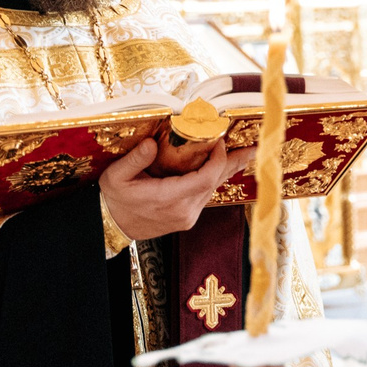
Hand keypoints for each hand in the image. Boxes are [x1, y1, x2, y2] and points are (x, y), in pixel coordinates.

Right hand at [99, 136, 258, 241]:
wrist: (111, 226)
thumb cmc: (113, 200)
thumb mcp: (116, 177)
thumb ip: (135, 160)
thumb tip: (152, 143)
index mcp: (168, 200)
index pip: (205, 178)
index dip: (218, 158)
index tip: (220, 140)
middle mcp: (184, 211)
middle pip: (216, 182)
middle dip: (235, 162)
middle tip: (256, 148)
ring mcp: (187, 217)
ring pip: (213, 189)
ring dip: (227, 170)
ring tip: (245, 154)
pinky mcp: (187, 218)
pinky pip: (206, 195)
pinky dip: (214, 178)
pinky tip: (222, 168)